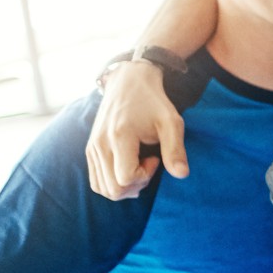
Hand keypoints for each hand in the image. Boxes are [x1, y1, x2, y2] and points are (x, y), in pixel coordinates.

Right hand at [87, 60, 186, 198]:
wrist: (128, 82)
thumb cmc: (153, 102)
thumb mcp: (171, 122)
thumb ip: (176, 149)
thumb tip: (182, 175)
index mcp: (118, 137)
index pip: (126, 179)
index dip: (145, 175)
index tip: (156, 157)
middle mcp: (99, 145)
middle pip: (113, 190)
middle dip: (137, 184)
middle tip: (149, 163)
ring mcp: (92, 148)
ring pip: (103, 189)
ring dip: (125, 186)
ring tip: (138, 165)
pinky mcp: (90, 150)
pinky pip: (97, 181)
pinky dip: (114, 182)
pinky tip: (129, 166)